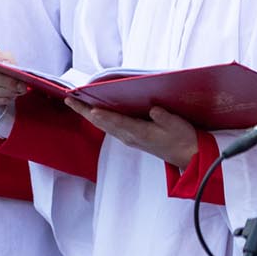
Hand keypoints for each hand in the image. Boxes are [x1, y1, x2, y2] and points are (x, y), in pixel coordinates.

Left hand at [71, 99, 199, 168]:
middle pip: (103, 123)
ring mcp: (129, 138)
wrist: (187, 156)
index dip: (104, 115)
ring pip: (104, 125)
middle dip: (85, 111)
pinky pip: (110, 127)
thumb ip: (164, 118)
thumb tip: (153, 109)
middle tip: (70, 99)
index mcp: (140, 132)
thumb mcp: (177, 126)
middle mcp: (130, 136)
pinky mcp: (132, 137)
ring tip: (76, 103)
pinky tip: (95, 113)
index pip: (118, 122)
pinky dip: (99, 119)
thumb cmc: (183, 138)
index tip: (90, 109)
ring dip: (88, 115)